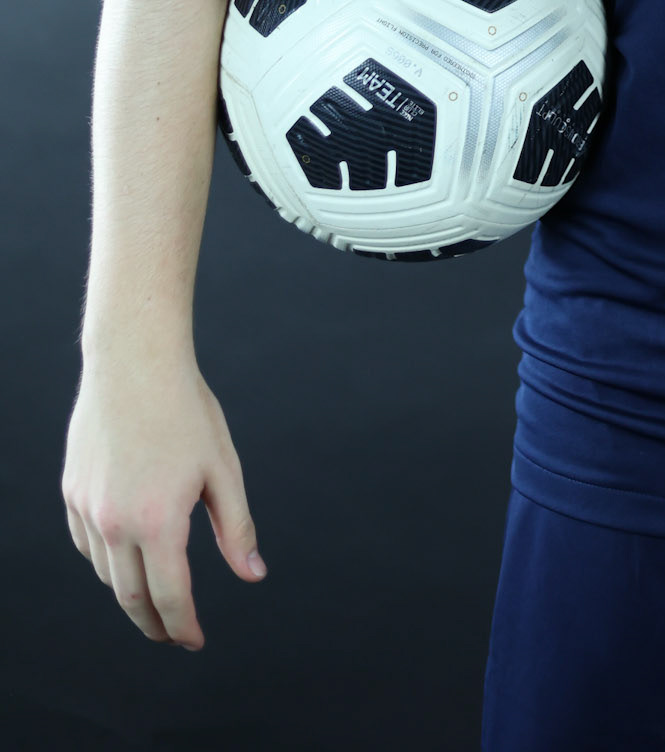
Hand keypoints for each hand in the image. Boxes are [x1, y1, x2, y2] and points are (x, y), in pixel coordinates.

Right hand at [62, 354, 267, 649]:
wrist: (134, 360)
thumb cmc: (187, 410)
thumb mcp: (222, 468)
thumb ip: (237, 527)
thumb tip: (253, 575)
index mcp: (157, 522)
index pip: (170, 597)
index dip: (184, 627)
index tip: (195, 641)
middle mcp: (114, 523)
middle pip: (131, 597)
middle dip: (154, 624)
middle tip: (174, 635)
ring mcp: (87, 508)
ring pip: (105, 574)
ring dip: (129, 595)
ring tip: (154, 598)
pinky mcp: (72, 491)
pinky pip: (86, 545)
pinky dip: (106, 562)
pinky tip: (125, 559)